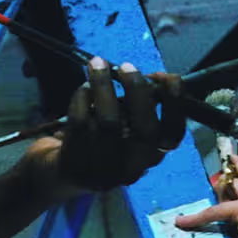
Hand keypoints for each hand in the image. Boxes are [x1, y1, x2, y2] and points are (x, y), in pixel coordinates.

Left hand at [22, 59, 185, 199]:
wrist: (63, 174)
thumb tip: (154, 77)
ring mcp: (103, 168)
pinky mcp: (76, 162)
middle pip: (143, 129)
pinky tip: (83, 87)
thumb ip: (142, 105)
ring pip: (108, 121)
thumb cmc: (102, 142)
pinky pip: (81, 122)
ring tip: (97, 64)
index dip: (174, 105)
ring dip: (104, 86)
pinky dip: (82, 98)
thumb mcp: (127, 127)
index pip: (172, 135)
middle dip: (138, 91)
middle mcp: (132, 168)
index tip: (167, 77)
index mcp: (150, 157)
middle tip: (126, 66)